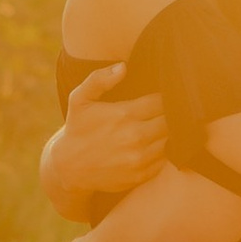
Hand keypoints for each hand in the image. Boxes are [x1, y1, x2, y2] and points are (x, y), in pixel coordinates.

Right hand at [45, 64, 168, 208]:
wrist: (69, 168)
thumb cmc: (77, 128)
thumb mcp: (79, 99)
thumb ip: (99, 79)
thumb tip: (123, 67)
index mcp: (125, 114)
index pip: (161, 101)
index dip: (164, 97)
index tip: (160, 97)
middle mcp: (135, 136)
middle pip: (170, 120)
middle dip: (169, 114)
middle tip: (164, 111)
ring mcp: (140, 158)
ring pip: (170, 140)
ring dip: (169, 133)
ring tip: (159, 126)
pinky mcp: (142, 174)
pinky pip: (165, 159)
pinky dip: (163, 151)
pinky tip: (154, 144)